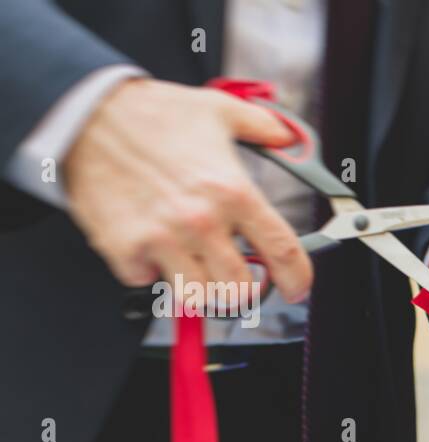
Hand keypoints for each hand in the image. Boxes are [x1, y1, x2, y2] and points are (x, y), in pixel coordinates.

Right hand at [64, 78, 311, 300]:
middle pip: (240, 289)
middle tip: (232, 273)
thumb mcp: (218, 109)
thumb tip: (287, 137)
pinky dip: (150, 271)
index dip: (297, 279)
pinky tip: (149, 244)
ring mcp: (162, 239)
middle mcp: (201, 221)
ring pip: (198, 297)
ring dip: (199, 287)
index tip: (295, 288)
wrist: (84, 113)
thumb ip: (262, 126)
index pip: (282, 252)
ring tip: (192, 262)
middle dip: (241, 287)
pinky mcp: (124, 249)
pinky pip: (148, 282)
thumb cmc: (151, 112)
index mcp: (234, 192)